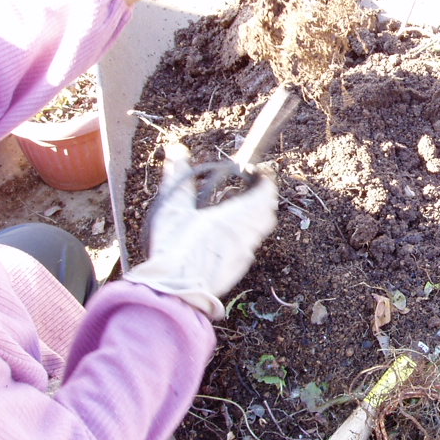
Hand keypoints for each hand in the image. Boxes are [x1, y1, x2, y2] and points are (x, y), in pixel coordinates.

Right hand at [123, 144, 277, 320]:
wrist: (176, 291)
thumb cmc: (174, 247)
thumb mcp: (172, 208)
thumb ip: (178, 177)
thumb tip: (176, 148)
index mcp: (235, 216)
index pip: (264, 194)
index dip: (266, 181)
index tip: (260, 173)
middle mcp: (246, 234)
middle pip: (267, 212)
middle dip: (264, 198)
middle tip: (254, 188)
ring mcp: (244, 254)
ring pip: (261, 230)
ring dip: (258, 216)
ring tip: (245, 209)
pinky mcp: (238, 268)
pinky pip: (251, 246)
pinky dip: (249, 234)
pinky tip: (233, 235)